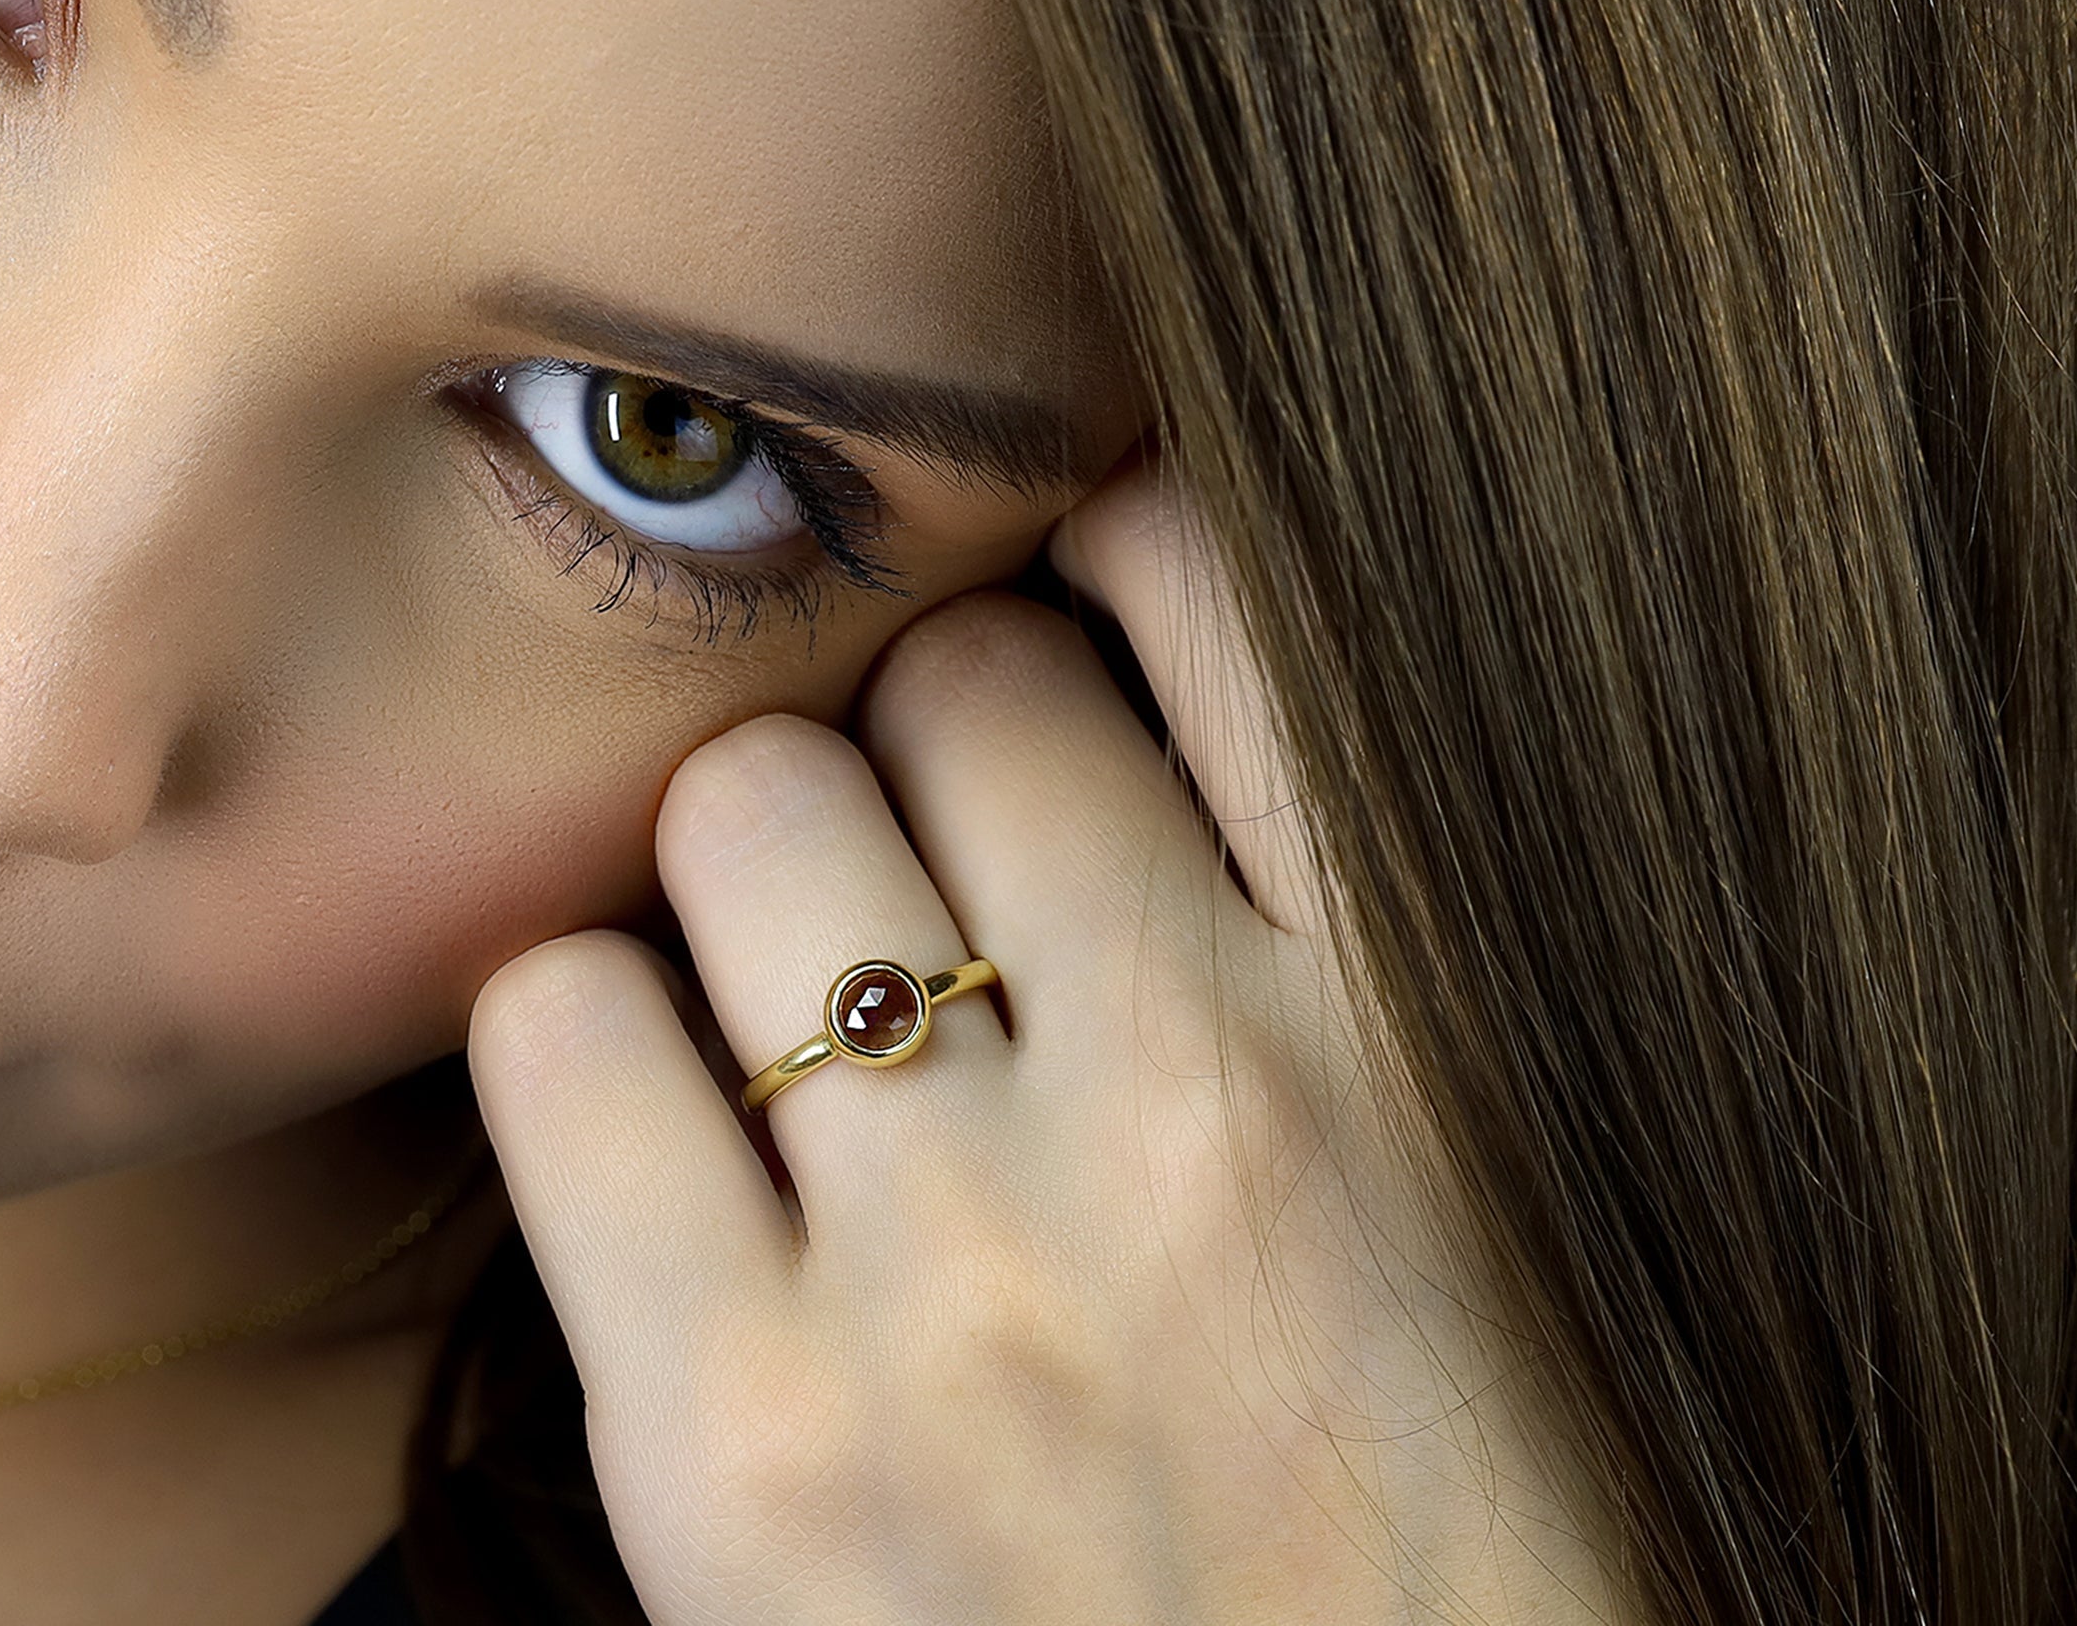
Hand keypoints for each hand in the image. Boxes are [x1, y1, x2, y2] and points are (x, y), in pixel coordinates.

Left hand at [469, 460, 1627, 1624]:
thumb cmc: (1456, 1553)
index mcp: (1437, 1044)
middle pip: (953, 678)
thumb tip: (1139, 676)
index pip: (1226, 584)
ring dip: (755, 870)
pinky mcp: (743, 1440)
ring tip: (802, 1006)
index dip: (1116, 550)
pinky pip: (562, 1028)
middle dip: (931, 745)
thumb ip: (1362, 943)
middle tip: (940, 878)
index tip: (1074, 606)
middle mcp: (1201, 1107)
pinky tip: (666, 1125)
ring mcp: (958, 1270)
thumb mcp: (1514, 1211)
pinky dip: (590, 1035)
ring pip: (743, 812)